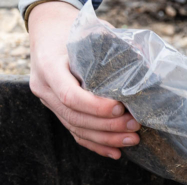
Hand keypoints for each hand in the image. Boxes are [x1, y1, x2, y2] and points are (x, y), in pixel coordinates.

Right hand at [28, 1, 139, 158]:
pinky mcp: (57, 111)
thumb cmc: (71, 29)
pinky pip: (76, 133)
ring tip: (133, 140)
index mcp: (48, 66)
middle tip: (135, 126)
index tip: (120, 108)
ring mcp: (48, 101)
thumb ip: (108, 44)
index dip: (96, 107)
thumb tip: (143, 60)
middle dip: (108, 126)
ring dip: (107, 139)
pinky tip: (116, 153)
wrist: (48, 31)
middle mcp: (44, 87)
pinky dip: (96, 145)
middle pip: (75, 116)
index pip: (70, 95)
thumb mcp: (87, 30)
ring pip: (76, 128)